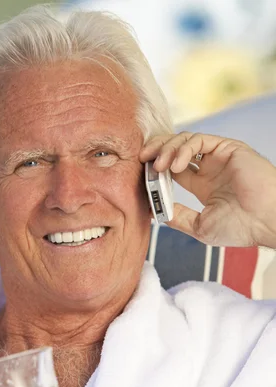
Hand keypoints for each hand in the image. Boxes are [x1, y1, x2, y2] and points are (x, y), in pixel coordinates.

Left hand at [140, 132, 275, 247]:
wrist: (265, 222)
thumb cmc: (240, 228)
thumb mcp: (200, 226)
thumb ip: (178, 217)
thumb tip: (154, 214)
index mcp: (203, 185)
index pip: (172, 169)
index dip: (155, 170)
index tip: (142, 177)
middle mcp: (210, 168)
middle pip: (176, 150)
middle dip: (156, 151)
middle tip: (142, 159)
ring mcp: (219, 157)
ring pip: (185, 141)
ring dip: (167, 150)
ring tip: (158, 166)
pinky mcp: (228, 148)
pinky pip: (200, 140)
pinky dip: (184, 149)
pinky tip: (176, 165)